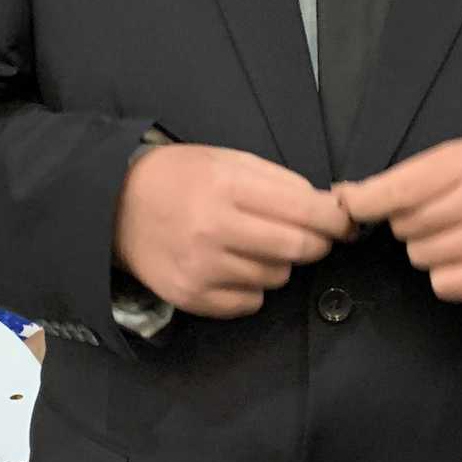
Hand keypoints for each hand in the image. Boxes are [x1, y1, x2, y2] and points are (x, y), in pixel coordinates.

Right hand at [113, 144, 353, 318]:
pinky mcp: (192, 297)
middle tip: (309, 235)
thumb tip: (329, 209)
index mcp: (227, 187)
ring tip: (253, 243)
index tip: (345, 222)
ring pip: (277, 277)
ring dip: (279, 263)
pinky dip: (253, 286)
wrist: (116, 207)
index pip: (306, 211)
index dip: (336, 220)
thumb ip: (281, 183)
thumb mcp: (228, 160)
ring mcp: (201, 268)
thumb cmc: (180, 178)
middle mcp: (214, 230)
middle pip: (298, 250)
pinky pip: (251, 302)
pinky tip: (233, 265)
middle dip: (316, 243)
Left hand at [335, 138, 461, 302]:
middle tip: (438, 211)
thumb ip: (402, 178)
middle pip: (404, 227)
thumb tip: (345, 196)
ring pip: (419, 257)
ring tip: (457, 231)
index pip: (398, 191)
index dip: (365, 202)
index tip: (349, 206)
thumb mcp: (454, 159)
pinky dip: (446, 274)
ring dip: (427, 247)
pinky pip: (441, 284)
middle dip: (409, 221)